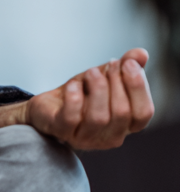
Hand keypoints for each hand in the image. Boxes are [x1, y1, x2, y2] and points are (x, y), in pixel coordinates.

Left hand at [25, 48, 153, 149]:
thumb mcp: (105, 77)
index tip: (129, 63)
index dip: (138, 87)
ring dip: (97, 89)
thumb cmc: (82, 93)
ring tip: (91, 71)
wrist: (48, 105)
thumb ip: (126, 66)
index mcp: (126, 125)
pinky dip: (74, 99)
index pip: (143, 113)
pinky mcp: (62, 131)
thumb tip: (141, 54)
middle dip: (116, 82)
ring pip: (98, 118)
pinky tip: (73, 85)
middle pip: (122, 113)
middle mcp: (110, 136)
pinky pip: (71, 118)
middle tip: (110, 63)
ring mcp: (85, 137)